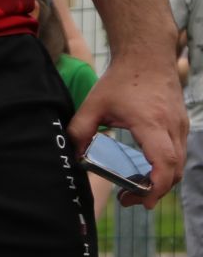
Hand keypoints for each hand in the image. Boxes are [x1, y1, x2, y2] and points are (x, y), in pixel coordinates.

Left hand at [67, 52, 187, 207]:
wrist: (148, 55)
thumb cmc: (121, 80)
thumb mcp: (93, 104)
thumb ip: (80, 131)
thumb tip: (76, 157)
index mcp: (151, 123)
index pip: (164, 162)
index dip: (158, 186)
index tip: (143, 201)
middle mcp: (172, 126)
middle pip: (175, 169)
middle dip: (155, 191)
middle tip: (129, 200)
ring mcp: (180, 125)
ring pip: (179, 163)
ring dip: (161, 180)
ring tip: (133, 188)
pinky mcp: (180, 124)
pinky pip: (178, 152)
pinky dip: (165, 167)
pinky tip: (144, 171)